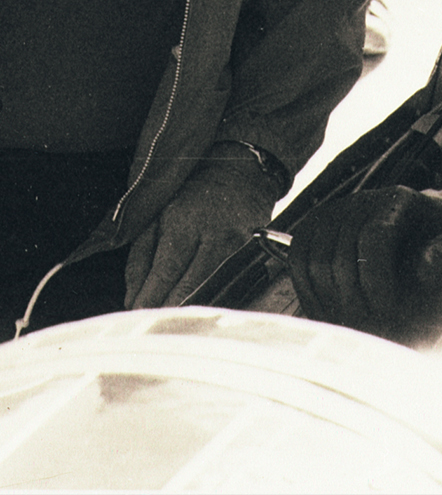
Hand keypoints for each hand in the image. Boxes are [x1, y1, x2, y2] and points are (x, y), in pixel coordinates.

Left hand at [125, 158, 279, 307]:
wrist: (242, 172)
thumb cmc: (192, 194)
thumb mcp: (157, 216)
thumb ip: (140, 257)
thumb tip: (133, 297)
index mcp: (184, 222)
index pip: (166, 271)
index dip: (152, 297)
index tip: (138, 314)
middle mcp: (214, 234)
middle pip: (191, 285)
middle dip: (169, 307)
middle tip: (151, 323)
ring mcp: (239, 244)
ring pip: (212, 287)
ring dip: (190, 305)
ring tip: (172, 317)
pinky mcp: (254, 250)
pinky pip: (229, 281)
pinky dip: (212, 295)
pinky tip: (199, 302)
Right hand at [288, 186, 441, 344]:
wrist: (419, 230)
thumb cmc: (439, 243)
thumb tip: (423, 265)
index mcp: (399, 201)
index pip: (375, 238)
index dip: (376, 279)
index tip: (387, 310)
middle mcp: (362, 200)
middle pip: (341, 254)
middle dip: (354, 300)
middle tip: (368, 330)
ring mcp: (334, 211)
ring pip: (315, 260)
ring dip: (330, 301)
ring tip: (351, 327)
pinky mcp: (314, 227)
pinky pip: (298, 260)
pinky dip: (309, 292)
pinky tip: (328, 314)